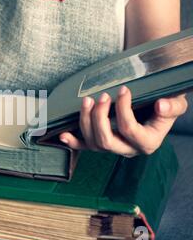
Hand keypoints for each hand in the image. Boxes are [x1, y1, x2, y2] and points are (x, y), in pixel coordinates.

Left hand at [59, 86, 187, 156]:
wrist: (157, 107)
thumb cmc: (166, 103)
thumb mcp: (176, 103)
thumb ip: (173, 106)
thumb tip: (161, 105)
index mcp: (147, 142)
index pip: (130, 129)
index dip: (123, 109)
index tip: (123, 89)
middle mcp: (128, 149)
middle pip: (106, 140)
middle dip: (100, 117)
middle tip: (101, 96)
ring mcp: (112, 147)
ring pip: (93, 142)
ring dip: (86, 121)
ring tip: (86, 100)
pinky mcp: (100, 143)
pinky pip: (84, 147)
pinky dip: (72, 142)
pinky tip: (63, 134)